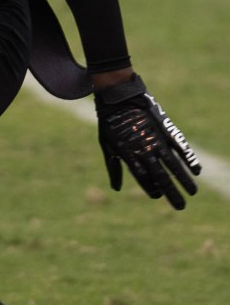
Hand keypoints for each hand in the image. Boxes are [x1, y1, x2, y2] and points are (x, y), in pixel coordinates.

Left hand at [94, 73, 200, 209]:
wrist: (119, 96)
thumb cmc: (110, 122)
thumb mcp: (107, 145)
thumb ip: (114, 166)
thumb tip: (116, 189)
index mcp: (129, 155)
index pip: (144, 179)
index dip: (152, 190)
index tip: (158, 195)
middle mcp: (145, 151)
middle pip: (161, 177)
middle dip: (172, 193)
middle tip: (181, 207)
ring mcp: (156, 140)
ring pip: (173, 165)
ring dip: (184, 179)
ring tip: (193, 192)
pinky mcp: (165, 130)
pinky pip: (180, 147)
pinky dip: (189, 159)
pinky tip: (196, 170)